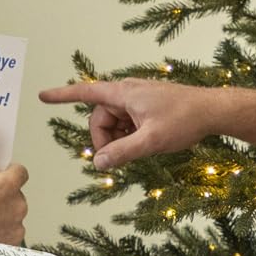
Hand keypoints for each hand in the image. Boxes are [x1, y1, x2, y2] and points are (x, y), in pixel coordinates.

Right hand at [0, 125, 28, 244]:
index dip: (7, 172)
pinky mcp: (12, 244)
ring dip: (1, 212)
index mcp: (5, 186)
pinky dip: (0, 230)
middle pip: (16, 193)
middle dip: (1, 193)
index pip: (20, 171)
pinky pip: (11, 231)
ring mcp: (15, 228)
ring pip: (14, 213)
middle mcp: (16, 207)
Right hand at [37, 79, 220, 170]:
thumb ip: (122, 152)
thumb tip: (98, 163)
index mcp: (124, 93)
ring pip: (114, 122)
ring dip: (119, 139)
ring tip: (141, 148)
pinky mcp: (147, 107)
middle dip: (104, 139)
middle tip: (116, 159)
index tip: (42, 96)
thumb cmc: (184, 119)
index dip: (62, 95)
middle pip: (100, 118)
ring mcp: (138, 99)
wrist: (213, 111)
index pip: (85, 92)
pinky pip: (127, 123)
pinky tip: (146, 143)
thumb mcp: (150, 140)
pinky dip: (130, 135)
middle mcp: (128, 92)